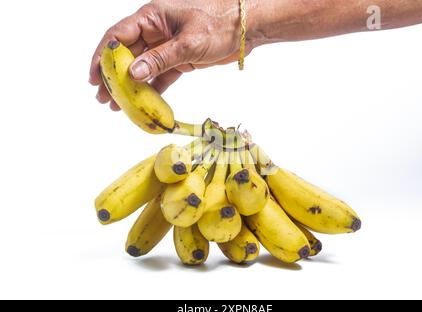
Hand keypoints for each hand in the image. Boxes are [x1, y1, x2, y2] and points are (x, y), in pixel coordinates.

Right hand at [89, 0, 247, 110]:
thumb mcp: (188, 42)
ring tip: (118, 105)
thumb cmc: (219, 23)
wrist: (247, 28)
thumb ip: (160, 58)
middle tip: (103, 97)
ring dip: (131, 85)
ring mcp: (167, 45)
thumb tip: (132, 73)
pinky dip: (152, 88)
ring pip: (142, 66)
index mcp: (152, 17)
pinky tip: (143, 102)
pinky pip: (160, 74)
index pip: (118, 36)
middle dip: (114, 76)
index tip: (95, 76)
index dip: (103, 56)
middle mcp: (155, 30)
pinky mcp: (179, 59)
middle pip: (127, 54)